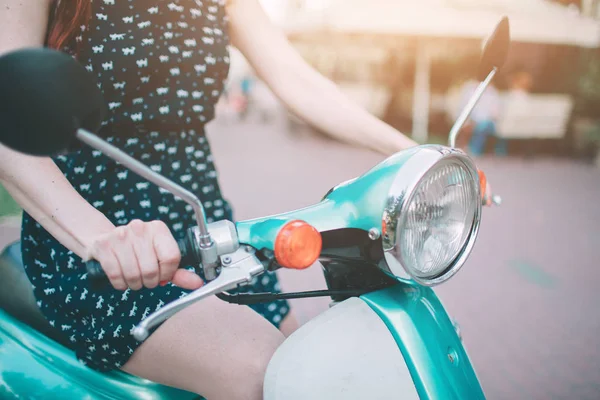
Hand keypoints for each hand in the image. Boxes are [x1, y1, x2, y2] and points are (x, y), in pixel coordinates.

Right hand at [86, 220, 203, 290]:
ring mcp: (120, 235)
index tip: (162, 275)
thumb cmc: (136, 251)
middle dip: (149, 281)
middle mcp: (140, 228)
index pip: (172, 258)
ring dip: (134, 284)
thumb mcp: (160, 257)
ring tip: (133, 277)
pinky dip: (120, 283)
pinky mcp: (103, 245)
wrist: (103, 239)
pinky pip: (116, 275)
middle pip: (152, 270)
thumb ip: (179, 272)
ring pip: (134, 275)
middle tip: (145, 278)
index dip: (167, 273)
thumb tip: (198, 283)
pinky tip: (121, 278)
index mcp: (158, 229)